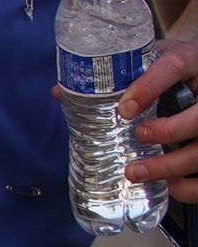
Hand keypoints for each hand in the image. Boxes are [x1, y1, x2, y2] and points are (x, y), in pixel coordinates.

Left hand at [123, 33, 197, 197]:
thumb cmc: (172, 68)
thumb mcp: (151, 60)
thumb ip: (117, 73)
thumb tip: (61, 92)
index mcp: (191, 59)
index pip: (176, 66)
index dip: (150, 87)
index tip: (124, 109)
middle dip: (168, 131)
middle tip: (139, 135)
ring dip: (170, 166)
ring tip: (135, 172)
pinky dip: (188, 186)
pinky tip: (168, 185)